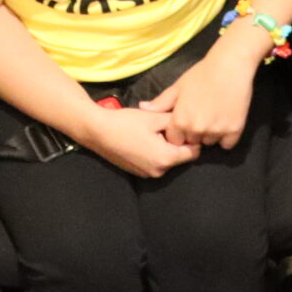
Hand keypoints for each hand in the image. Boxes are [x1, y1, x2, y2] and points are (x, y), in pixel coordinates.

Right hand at [81, 103, 201, 177]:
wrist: (98, 131)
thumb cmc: (127, 123)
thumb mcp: (154, 118)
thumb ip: (175, 122)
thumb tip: (189, 124)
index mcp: (165, 158)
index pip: (193, 153)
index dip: (193, 138)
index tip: (186, 126)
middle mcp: (159, 171)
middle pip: (181, 157)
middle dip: (179, 143)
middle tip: (168, 126)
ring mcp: (148, 174)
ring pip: (168, 160)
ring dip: (167, 147)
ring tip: (155, 131)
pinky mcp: (138, 173)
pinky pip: (156, 163)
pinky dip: (156, 152)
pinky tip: (145, 139)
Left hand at [144, 35, 259, 149]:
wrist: (230, 65)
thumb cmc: (201, 73)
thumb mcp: (178, 86)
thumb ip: (161, 102)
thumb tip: (142, 108)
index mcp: (180, 120)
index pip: (175, 141)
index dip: (179, 133)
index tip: (185, 123)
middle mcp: (197, 129)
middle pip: (193, 142)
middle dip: (194, 134)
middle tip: (201, 116)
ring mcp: (216, 131)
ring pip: (210, 143)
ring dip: (210, 135)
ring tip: (213, 116)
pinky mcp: (234, 130)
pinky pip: (227, 144)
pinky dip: (226, 136)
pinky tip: (225, 120)